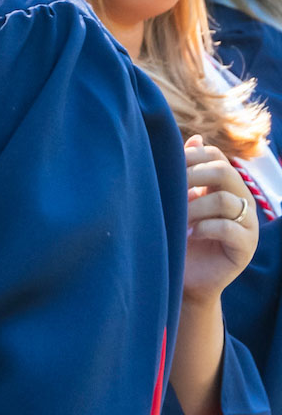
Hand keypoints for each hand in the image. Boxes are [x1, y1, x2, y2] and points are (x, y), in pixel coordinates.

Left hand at [182, 135, 257, 303]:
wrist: (185, 277)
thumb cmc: (178, 235)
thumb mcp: (178, 201)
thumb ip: (185, 172)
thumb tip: (194, 137)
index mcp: (224, 184)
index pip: (215, 156)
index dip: (191, 156)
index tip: (166, 166)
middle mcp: (240, 199)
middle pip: (224, 171)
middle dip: (193, 176)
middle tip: (171, 190)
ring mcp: (247, 223)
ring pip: (225, 200)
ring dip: (195, 207)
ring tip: (177, 219)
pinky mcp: (246, 246)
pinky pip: (229, 228)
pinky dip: (204, 228)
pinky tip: (188, 234)